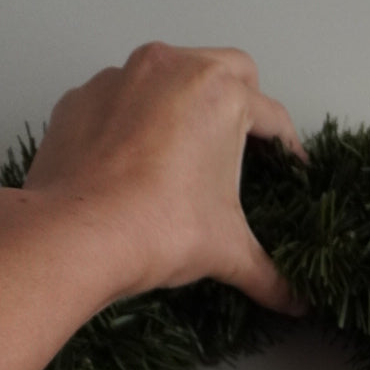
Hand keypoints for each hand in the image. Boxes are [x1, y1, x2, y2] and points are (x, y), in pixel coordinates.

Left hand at [21, 40, 308, 314]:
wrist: (76, 235)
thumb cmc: (157, 228)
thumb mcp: (227, 252)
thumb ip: (268, 274)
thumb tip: (293, 301)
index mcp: (220, 95)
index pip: (273, 115)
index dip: (289, 147)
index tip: (290, 168)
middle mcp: (172, 69)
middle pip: (227, 69)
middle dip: (243, 101)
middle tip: (244, 145)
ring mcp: (120, 77)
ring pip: (170, 73)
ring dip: (185, 102)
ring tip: (185, 151)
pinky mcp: (82, 97)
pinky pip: (119, 96)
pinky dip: (133, 118)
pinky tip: (134, 162)